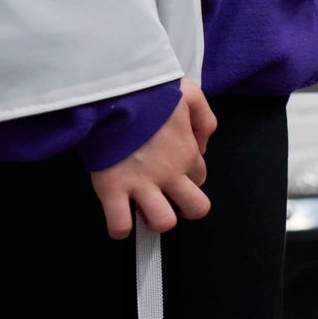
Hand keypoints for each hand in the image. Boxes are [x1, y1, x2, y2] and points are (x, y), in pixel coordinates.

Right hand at [89, 79, 215, 239]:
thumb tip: (202, 147)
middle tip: (168, 198)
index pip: (200, 177)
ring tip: (143, 208)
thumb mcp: (191, 94)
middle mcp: (171, 173)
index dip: (189, 177)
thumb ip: (205, 120)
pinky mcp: (112, 189)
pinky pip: (120, 225)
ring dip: (155, 219)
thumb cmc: (151, 90)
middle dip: (185, 207)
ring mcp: (142, 184)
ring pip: (163, 222)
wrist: (115, 90)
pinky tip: (118, 216)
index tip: (174, 169)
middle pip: (197, 208)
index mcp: (189, 152)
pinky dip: (119, 227)